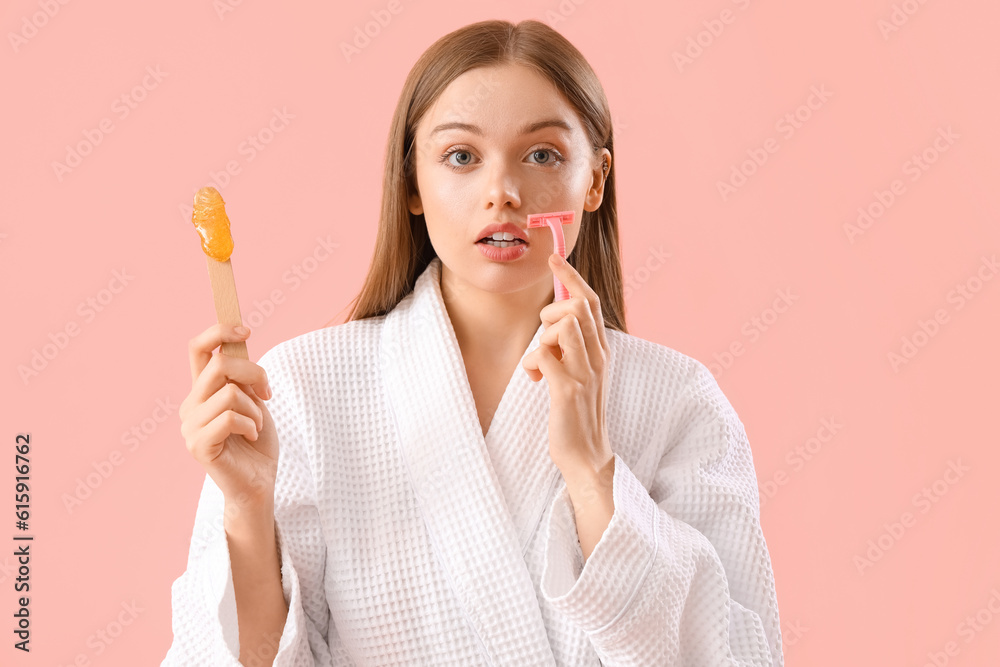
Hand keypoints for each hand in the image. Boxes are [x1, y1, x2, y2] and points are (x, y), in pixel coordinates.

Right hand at [180, 324, 278, 510]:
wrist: (259, 482)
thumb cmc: (257, 442)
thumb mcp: (253, 401)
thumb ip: (241, 378)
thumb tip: (237, 345)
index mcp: (202, 390)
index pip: (198, 348)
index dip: (219, 331)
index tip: (246, 330)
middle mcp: (190, 404)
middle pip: (221, 365)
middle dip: (255, 374)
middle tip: (267, 393)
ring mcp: (190, 426)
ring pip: (230, 393)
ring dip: (255, 409)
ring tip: (256, 426)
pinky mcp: (197, 445)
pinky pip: (230, 418)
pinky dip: (250, 424)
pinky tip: (251, 437)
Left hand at [522, 253, 613, 477]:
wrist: (588, 455)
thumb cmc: (578, 413)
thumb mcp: (582, 372)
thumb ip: (574, 346)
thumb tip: (557, 319)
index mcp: (602, 350)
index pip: (590, 301)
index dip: (571, 276)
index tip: (553, 258)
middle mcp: (598, 357)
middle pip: (577, 306)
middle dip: (551, 312)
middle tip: (544, 339)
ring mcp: (585, 373)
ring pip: (564, 325)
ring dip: (543, 339)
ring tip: (542, 364)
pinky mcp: (568, 390)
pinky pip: (545, 355)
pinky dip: (533, 362)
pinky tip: (537, 380)